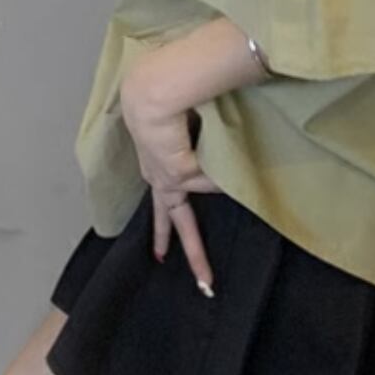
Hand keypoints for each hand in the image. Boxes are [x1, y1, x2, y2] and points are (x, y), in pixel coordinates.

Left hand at [120, 55, 221, 294]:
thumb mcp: (186, 130)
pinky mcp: (176, 176)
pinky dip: (214, 166)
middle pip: (175, 221)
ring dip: (210, 191)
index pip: (162, 204)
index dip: (164, 229)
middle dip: (193, 251)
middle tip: (206, 284)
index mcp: (154, 165)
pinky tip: (199, 145)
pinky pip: (208, 176)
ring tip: (204, 172)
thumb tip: (221, 181)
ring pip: (197, 198)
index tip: (161, 255)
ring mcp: (166, 180)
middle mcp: (157, 177)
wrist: (153, 91)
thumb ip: (203, 156)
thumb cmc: (168, 99)